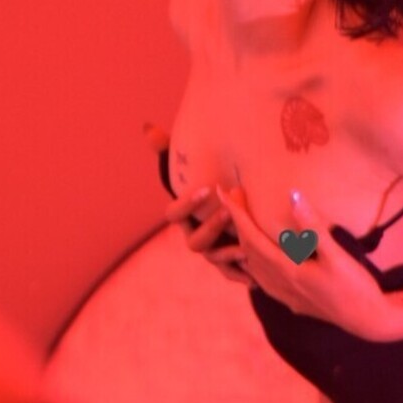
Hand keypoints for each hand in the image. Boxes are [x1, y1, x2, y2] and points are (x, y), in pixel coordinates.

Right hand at [143, 123, 251, 284]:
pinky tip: (255, 270)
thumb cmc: (208, 184)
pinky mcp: (227, 266)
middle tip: (229, 212)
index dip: (187, 203)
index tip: (207, 188)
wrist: (229, 216)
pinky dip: (241, 274)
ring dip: (226, 253)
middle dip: (211, 228)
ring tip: (245, 245)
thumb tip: (147, 128)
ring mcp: (209, 253)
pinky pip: (231, 275)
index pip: (173, 214)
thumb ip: (171, 150)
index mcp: (181, 217)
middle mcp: (192, 236)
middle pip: (194, 241)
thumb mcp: (191, 167)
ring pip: (213, 258)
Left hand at [215, 186, 396, 340]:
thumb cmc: (356, 287)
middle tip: (232, 196)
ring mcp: (285, 295)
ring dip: (243, 242)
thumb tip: (292, 195)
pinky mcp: (294, 301)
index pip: (251, 237)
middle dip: (237, 222)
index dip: (236, 213)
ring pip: (252, 266)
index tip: (223, 191)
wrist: (371, 322)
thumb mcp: (337, 256)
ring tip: (240, 222)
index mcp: (286, 271)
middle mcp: (279, 284)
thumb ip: (313, 227)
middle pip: (248, 249)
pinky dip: (253, 262)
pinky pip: (262, 279)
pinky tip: (256, 259)